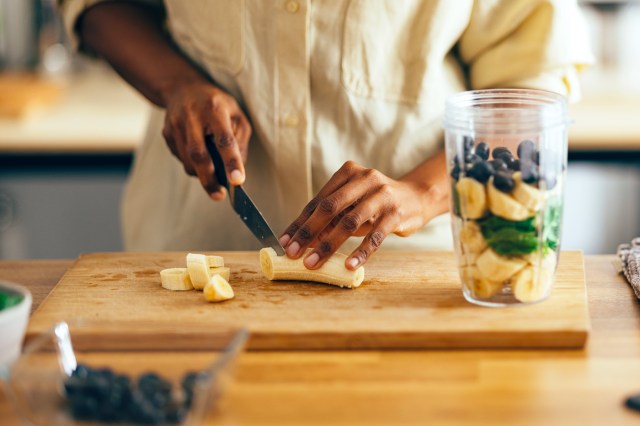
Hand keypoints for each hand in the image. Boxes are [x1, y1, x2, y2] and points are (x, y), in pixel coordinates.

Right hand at [162, 80, 251, 199]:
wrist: (182, 88)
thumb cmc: (217, 104)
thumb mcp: (236, 114)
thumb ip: (240, 140)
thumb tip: (238, 169)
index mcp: (215, 108)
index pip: (224, 139)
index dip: (231, 161)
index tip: (237, 181)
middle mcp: (192, 115)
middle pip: (199, 155)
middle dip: (209, 179)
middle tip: (219, 195)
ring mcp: (175, 125)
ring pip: (188, 160)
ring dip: (201, 174)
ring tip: (212, 175)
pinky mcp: (166, 133)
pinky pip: (180, 158)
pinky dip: (192, 165)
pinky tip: (199, 156)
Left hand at [279, 161, 437, 270]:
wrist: (416, 198)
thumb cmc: (376, 202)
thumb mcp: (353, 203)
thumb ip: (331, 218)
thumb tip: (303, 242)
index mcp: (348, 173)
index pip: (318, 201)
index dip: (300, 222)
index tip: (285, 242)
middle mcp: (365, 179)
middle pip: (330, 208)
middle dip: (309, 232)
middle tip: (294, 253)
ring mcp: (382, 195)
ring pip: (350, 222)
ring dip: (329, 245)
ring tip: (314, 263)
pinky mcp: (396, 213)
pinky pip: (375, 236)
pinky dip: (361, 252)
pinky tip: (349, 265)